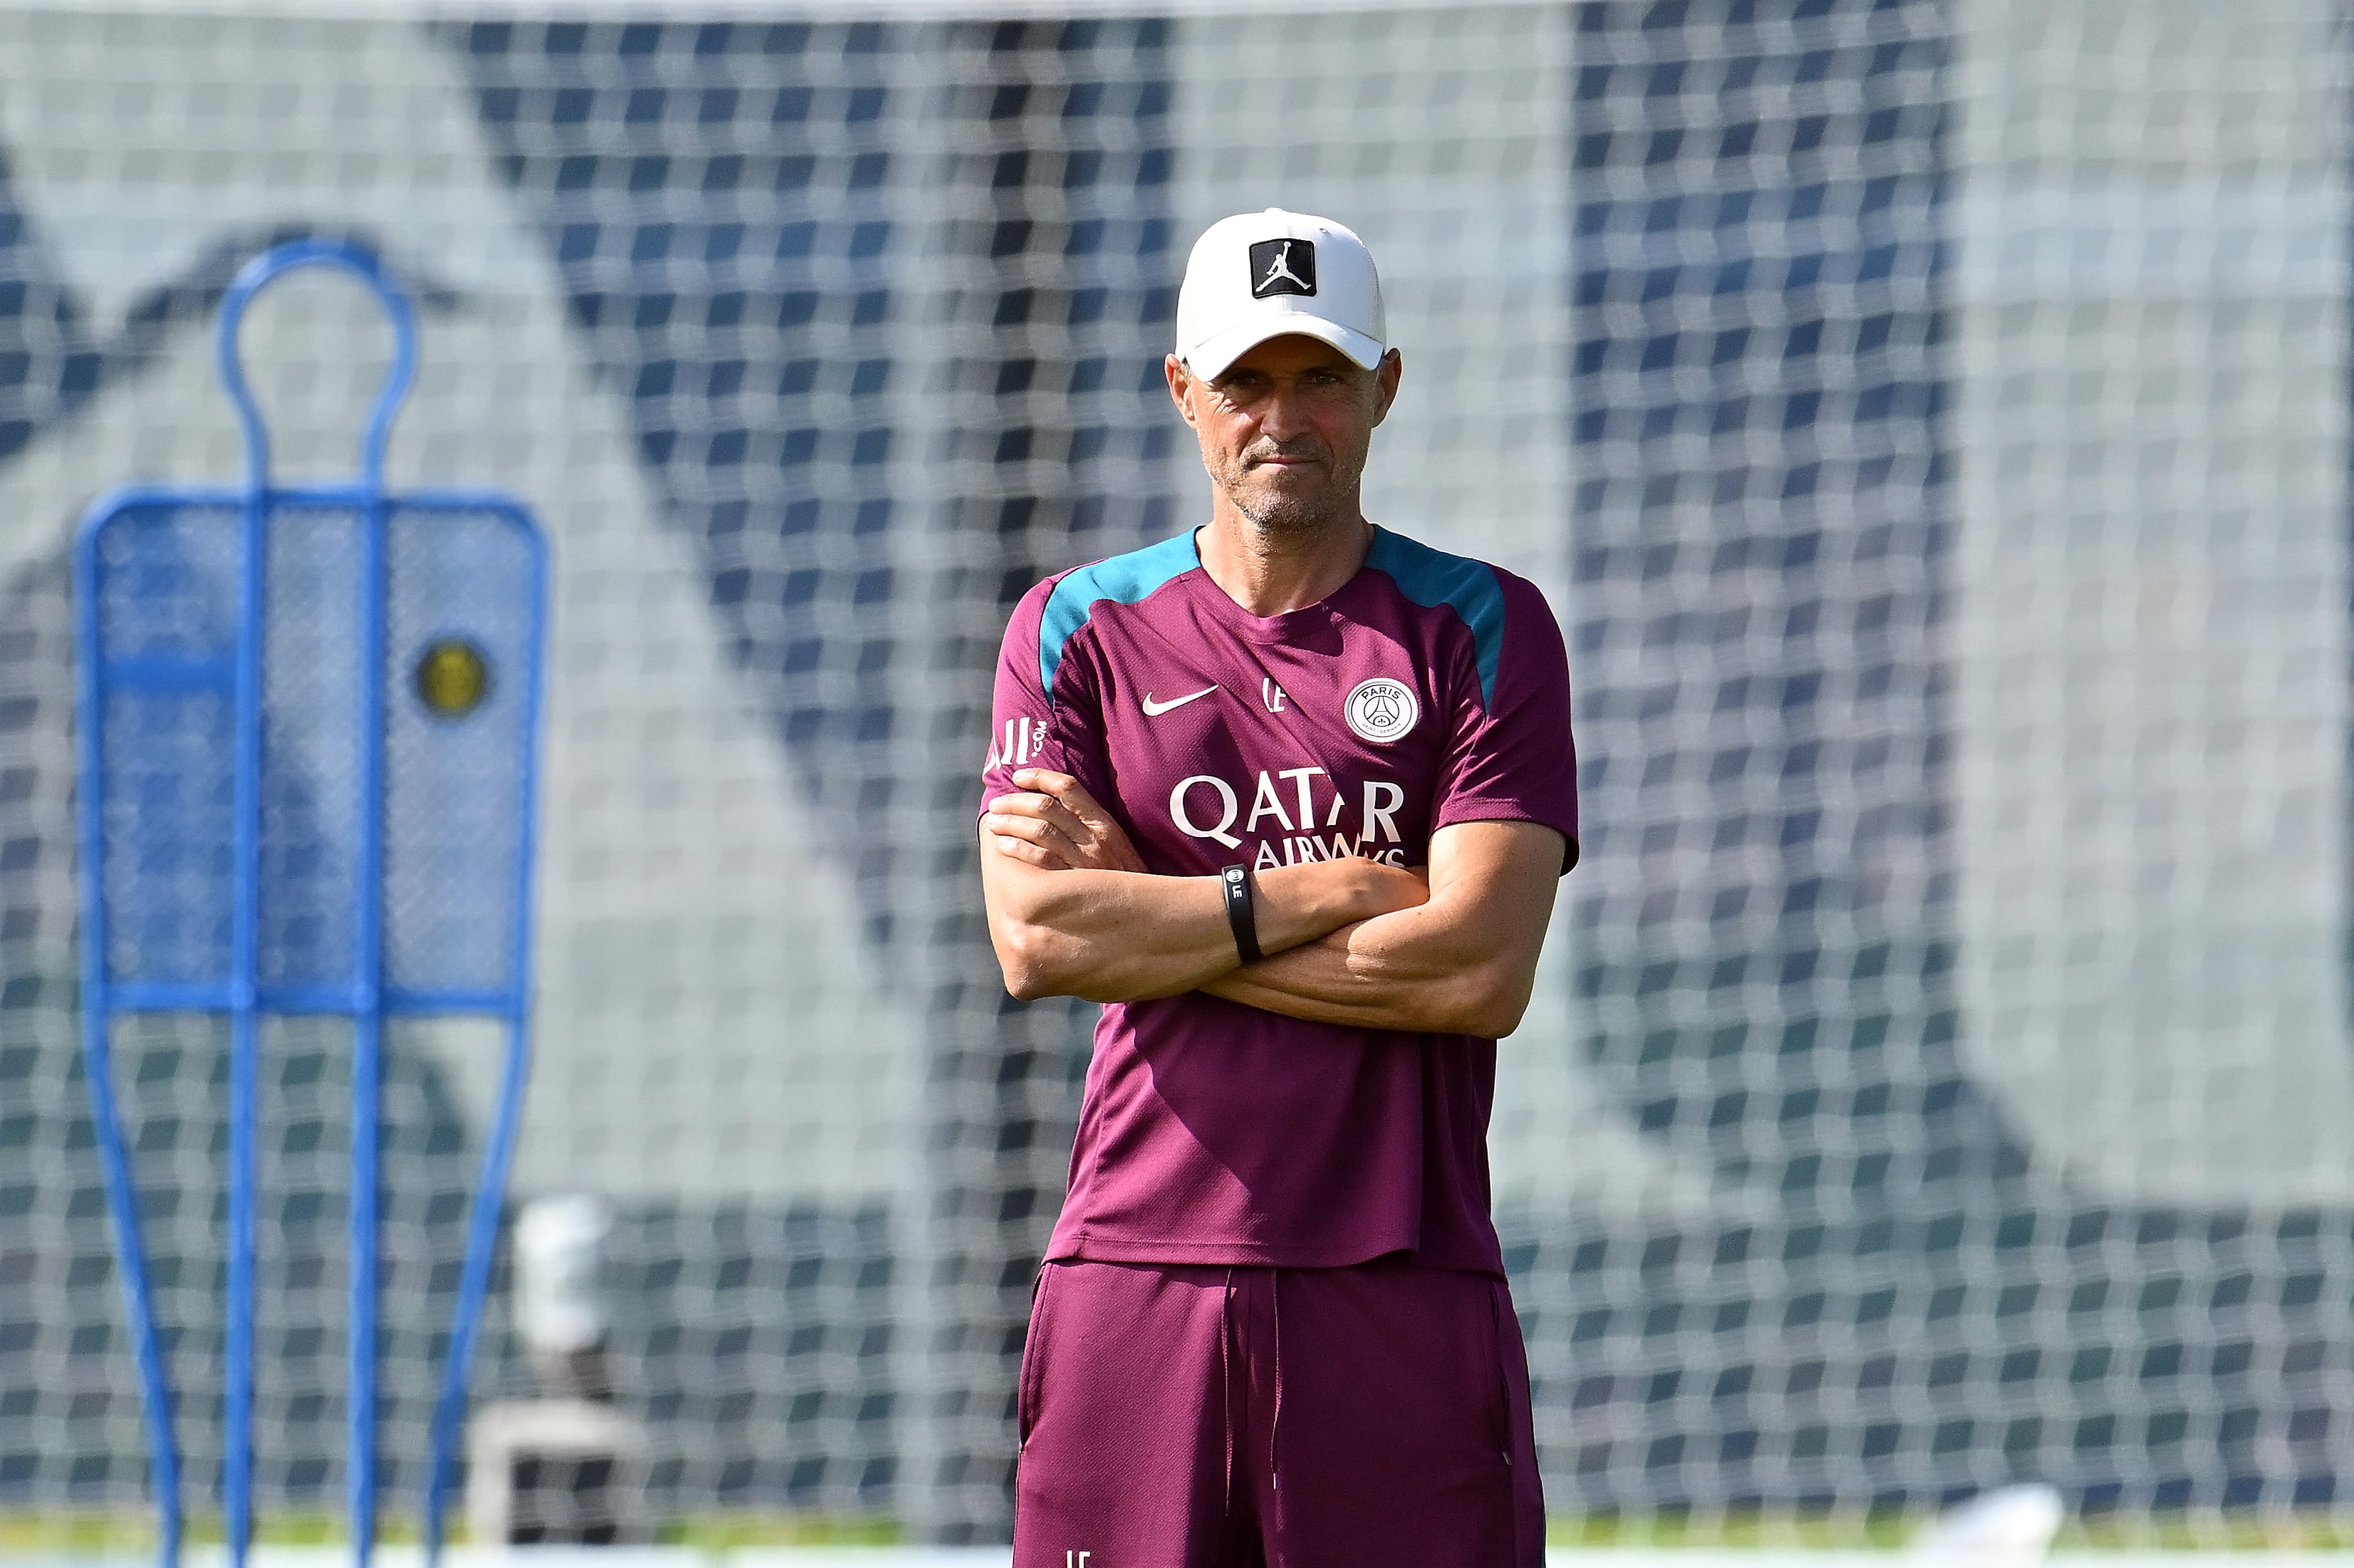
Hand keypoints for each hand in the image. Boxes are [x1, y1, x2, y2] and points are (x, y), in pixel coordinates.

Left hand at [983, 769, 1147, 872]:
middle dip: (1016, 801)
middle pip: (1047, 807)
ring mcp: (1084, 861)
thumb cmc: (1124, 878)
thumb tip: (1053, 808)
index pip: (1069, 787)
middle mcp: (1094, 838)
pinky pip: (1041, 860)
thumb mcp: (1116, 845)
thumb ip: (1089, 826)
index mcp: (1104, 823)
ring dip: (1011, 823)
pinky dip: (1019, 849)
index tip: (1018, 777)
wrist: (1144, 913)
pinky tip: (1003, 846)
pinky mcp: (1074, 884)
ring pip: (1040, 830)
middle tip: (997, 804)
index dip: (1040, 777)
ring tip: (994, 823)